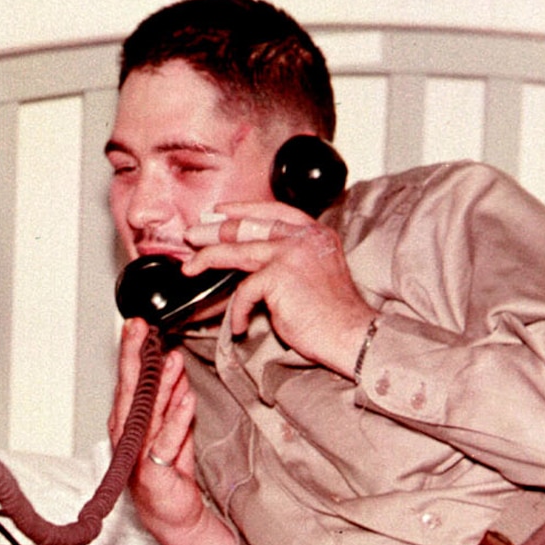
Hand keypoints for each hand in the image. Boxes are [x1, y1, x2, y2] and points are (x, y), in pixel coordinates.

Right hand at [109, 318, 234, 544]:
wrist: (174, 517)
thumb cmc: (168, 476)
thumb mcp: (171, 429)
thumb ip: (171, 401)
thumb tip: (174, 370)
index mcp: (128, 422)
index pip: (129, 381)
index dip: (131, 352)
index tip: (136, 326)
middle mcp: (128, 435)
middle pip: (131, 389)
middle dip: (134, 356)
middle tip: (138, 329)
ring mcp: (138, 452)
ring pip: (149, 410)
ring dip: (160, 381)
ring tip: (169, 357)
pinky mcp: (153, 469)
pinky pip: (167, 438)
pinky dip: (177, 416)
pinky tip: (185, 396)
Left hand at [183, 204, 376, 372]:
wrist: (353, 335)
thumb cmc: (334, 315)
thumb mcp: (315, 273)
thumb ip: (290, 260)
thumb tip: (252, 262)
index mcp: (315, 234)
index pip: (273, 211)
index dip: (243, 210)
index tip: (219, 211)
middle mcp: (304, 238)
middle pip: (249, 227)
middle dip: (216, 229)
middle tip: (193, 234)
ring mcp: (291, 254)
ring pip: (237, 251)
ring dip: (208, 258)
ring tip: (191, 266)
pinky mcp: (278, 276)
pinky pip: (244, 291)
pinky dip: (237, 311)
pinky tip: (239, 325)